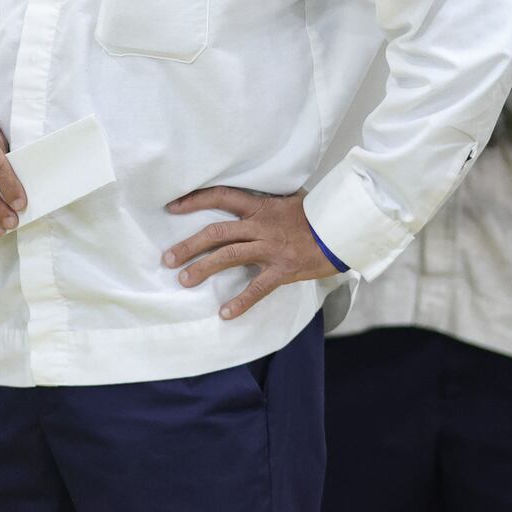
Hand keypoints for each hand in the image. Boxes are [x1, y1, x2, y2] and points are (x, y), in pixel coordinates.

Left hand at [162, 187, 339, 319]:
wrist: (344, 230)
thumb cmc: (318, 214)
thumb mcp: (290, 199)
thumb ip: (267, 201)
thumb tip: (249, 199)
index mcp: (260, 207)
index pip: (221, 197)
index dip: (194, 200)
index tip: (172, 207)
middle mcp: (261, 226)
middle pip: (216, 232)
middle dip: (189, 245)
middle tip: (167, 258)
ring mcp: (271, 248)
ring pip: (229, 256)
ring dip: (203, 268)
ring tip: (184, 280)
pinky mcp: (283, 270)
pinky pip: (258, 288)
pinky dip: (241, 302)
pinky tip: (225, 314)